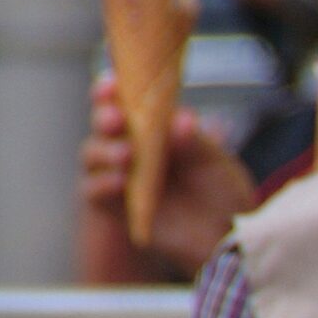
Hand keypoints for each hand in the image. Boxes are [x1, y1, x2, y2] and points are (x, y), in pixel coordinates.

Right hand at [78, 73, 255, 277]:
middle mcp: (128, 145)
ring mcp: (117, 174)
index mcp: (151, 126)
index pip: (123, 101)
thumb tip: (181, 119)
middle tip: (117, 119)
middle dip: (105, 117)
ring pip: (91, 154)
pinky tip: (120, 181)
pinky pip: (93, 191)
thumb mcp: (216, 164)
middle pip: (102, 124)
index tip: (112, 83)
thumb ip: (195, 143)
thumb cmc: (221, 190)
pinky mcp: (113, 206)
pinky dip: (102, 183)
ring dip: (105, 151)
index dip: (111, 90)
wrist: (225, 235)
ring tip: (127, 155)